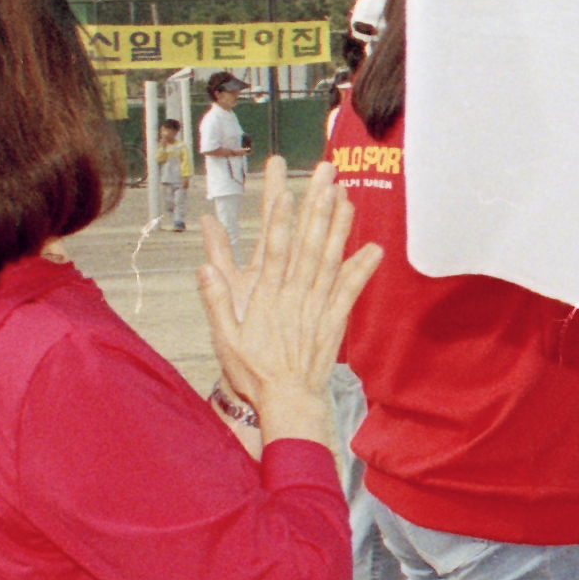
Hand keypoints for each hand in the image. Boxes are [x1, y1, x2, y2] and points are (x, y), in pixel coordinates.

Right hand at [199, 172, 382, 453]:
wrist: (288, 401)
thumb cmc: (252, 371)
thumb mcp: (223, 338)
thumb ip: (215, 300)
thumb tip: (203, 268)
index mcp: (265, 298)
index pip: (273, 251)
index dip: (280, 221)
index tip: (286, 192)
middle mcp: (294, 296)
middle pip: (306, 245)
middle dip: (315, 208)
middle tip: (324, 178)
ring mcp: (317, 307)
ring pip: (330, 260)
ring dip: (339, 227)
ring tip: (347, 197)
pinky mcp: (335, 320)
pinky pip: (351, 290)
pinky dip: (363, 269)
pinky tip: (375, 247)